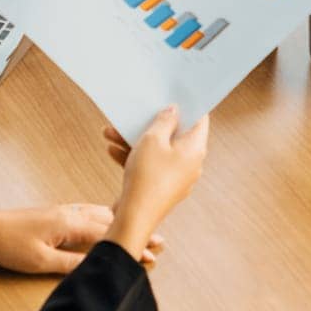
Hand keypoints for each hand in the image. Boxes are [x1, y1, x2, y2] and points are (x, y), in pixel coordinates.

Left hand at [0, 204, 164, 273]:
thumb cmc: (8, 244)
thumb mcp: (40, 261)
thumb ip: (70, 262)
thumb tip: (96, 263)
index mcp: (68, 222)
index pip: (108, 234)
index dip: (130, 244)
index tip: (152, 252)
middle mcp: (68, 212)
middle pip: (109, 221)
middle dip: (133, 231)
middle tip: (157, 240)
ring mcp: (61, 211)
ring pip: (99, 214)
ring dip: (120, 223)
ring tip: (138, 228)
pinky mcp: (54, 213)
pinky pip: (87, 212)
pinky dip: (104, 216)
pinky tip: (106, 218)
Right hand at [101, 106, 208, 259]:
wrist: (135, 217)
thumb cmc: (147, 176)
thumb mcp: (153, 140)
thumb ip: (164, 121)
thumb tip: (174, 111)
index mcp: (195, 149)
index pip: (199, 120)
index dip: (188, 105)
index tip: (176, 93)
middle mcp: (190, 163)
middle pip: (174, 135)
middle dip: (150, 123)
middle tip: (136, 111)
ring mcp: (176, 176)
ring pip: (157, 150)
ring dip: (135, 139)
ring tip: (110, 132)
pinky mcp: (162, 186)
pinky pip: (150, 164)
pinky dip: (134, 156)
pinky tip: (112, 149)